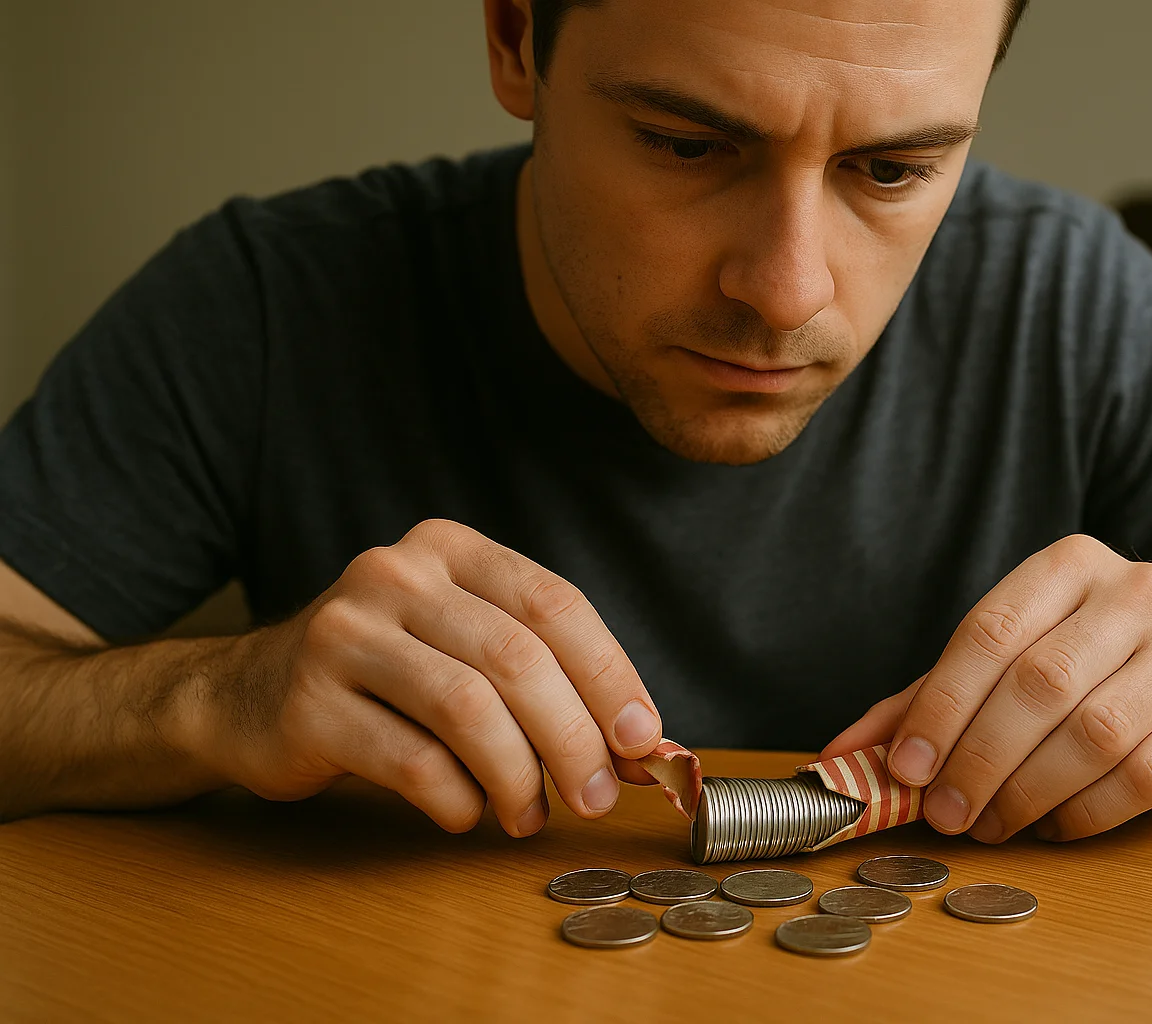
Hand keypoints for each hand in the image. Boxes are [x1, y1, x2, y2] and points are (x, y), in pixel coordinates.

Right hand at [196, 520, 661, 835]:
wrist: (244, 695)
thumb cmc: (386, 676)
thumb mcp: (463, 648)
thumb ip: (548, 681)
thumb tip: (646, 749)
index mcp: (450, 549)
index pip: (554, 604)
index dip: (610, 675)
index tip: (643, 740)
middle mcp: (395, 576)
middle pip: (516, 658)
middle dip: (573, 738)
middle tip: (598, 795)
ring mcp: (343, 634)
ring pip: (466, 708)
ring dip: (518, 776)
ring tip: (529, 815)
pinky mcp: (306, 703)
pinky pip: (409, 759)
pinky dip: (456, 798)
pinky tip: (466, 812)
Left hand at [823, 535, 1151, 841]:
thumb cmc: (1089, 666)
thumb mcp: (1008, 661)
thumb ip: (925, 701)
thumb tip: (841, 758)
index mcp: (1070, 565)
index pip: (991, 630)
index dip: (941, 705)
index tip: (906, 767)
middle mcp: (1136, 592)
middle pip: (1040, 684)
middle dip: (979, 760)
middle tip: (946, 813)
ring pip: (1094, 733)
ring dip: (1028, 793)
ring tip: (992, 824)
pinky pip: (1144, 777)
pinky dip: (1086, 812)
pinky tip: (1054, 824)